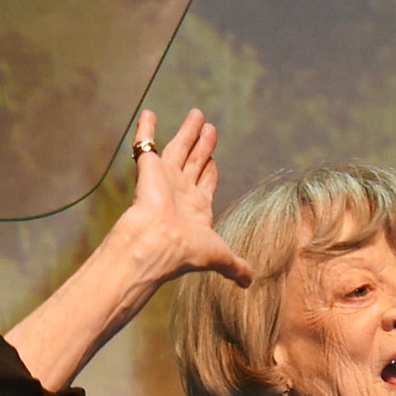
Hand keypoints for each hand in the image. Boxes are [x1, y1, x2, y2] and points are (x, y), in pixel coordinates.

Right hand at [3, 105, 247, 391]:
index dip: (210, 172)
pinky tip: (149, 113)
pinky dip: (146, 129)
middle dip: (203, 147)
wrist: (159, 242)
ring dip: (188, 132)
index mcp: (197, 209)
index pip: (205, 185)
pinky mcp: (149, 168)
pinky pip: (146, 142)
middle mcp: (180, 192)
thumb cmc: (187, 250)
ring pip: (179, 148)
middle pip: (195, 162)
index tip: (214, 160)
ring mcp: (164, 178)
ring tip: (197, 114)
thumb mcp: (220, 256)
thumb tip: (249, 281)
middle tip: (210, 127)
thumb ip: (235, 266)